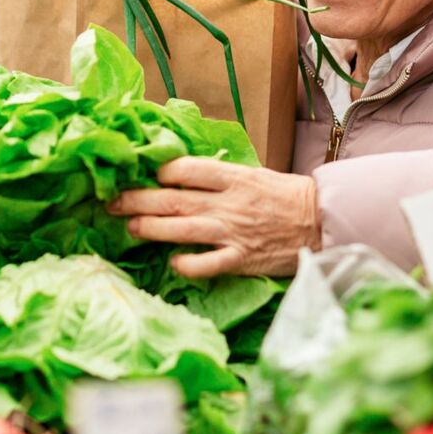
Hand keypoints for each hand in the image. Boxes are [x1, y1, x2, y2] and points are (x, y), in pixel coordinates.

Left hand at [107, 156, 320, 277]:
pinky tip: (172, 262)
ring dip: (150, 229)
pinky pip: (206, 264)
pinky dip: (186, 264)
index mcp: (233, 177)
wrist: (321, 221)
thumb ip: (219, 176)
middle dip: (137, 200)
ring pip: (182, 230)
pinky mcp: (241, 259)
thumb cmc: (286, 196)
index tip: (139, 175)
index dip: (157, 172)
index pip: (185, 169)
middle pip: (173, 200)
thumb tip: (180, 174)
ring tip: (129, 227)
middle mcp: (229, 203)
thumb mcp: (253, 174)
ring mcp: (233, 232)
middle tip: (111, 202)